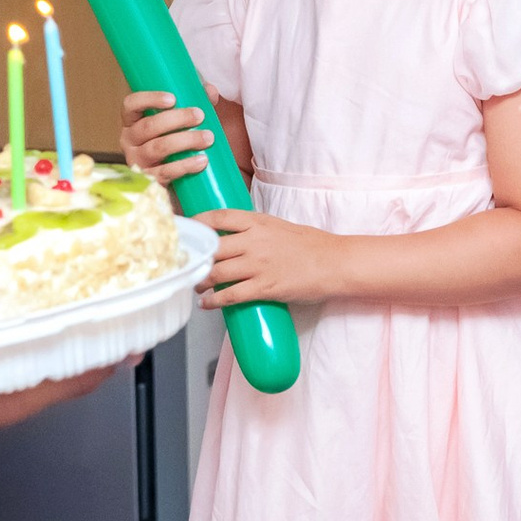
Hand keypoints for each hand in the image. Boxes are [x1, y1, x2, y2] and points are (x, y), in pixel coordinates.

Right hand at [120, 90, 212, 184]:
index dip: (149, 99)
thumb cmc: (174, 141)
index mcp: (132, 121)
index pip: (131, 104)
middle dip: (177, 119)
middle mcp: (129, 140)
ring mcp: (137, 161)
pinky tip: (202, 160)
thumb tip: (210, 91)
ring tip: (208, 137)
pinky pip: (166, 172)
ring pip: (158, 148)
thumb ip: (193, 102)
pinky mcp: (149, 180)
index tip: (173, 98)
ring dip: (185, 140)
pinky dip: (185, 165)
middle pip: (149, 126)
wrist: (176, 182)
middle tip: (200, 115)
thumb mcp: (180, 121)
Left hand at [197, 209, 348, 306]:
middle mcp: (254, 241)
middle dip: (195, 257)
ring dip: (201, 281)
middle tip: (187, 263)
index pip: (219, 217)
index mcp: (258, 222)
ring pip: (217, 272)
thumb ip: (256, 229)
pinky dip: (214, 301)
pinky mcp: (265, 287)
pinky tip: (206, 304)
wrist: (335, 262)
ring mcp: (259, 265)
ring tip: (196, 285)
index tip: (186, 228)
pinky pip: (231, 295)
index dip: (198, 223)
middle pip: (212, 247)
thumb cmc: (311, 244)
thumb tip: (233, 238)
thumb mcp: (279, 226)